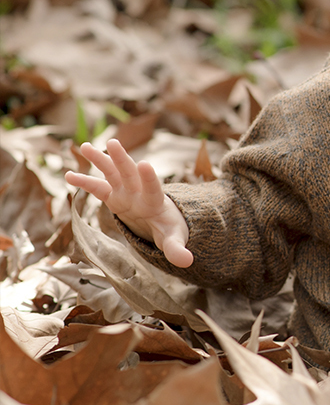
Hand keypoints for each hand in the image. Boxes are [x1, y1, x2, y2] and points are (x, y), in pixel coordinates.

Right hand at [65, 139, 193, 267]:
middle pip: (130, 173)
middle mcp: (139, 192)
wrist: (161, 221)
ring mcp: (125, 192)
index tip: (145, 164)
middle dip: (122, 159)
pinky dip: (84, 181)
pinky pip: (97, 187)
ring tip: (84, 146)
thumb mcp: (173, 239)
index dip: (149, 178)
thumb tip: (187, 261)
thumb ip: (178, 249)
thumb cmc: (169, 229)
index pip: (153, 189)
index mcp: (155, 202)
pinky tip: (67, 174)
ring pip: (112, 172)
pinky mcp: (114, 196)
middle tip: (114, 142)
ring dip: (100, 159)